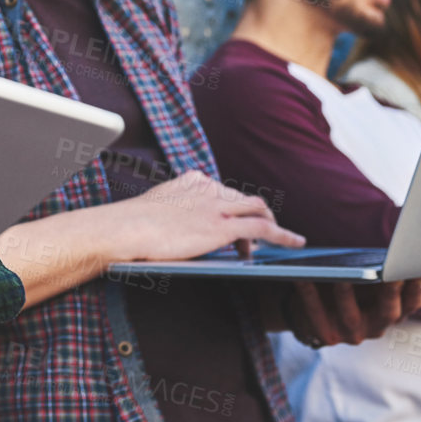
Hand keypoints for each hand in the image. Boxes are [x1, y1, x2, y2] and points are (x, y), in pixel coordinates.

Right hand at [114, 171, 304, 261]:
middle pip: (244, 199)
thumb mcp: (157, 204)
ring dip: (270, 225)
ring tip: (279, 240)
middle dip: (255, 216)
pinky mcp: (222, 226)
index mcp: (192, 180)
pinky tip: (294, 242)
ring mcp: (217, 206)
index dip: (235, 209)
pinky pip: (262, 228)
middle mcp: (208, 188)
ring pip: (258, 209)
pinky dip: (283, 234)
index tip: (234, 223)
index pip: (224, 191)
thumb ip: (176, 207)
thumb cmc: (132, 223)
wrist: (126, 228)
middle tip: (254, 238)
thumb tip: (180, 224)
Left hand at [270, 274, 420, 346]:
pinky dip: (309, 297)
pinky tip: (305, 279)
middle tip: (392, 273)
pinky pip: (316, 315)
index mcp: (394, 313)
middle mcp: (377, 327)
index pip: (412, 302)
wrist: (311, 313)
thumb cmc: (355, 294)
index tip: (420, 267)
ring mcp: (351, 334)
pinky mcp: (325, 336)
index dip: (418, 287)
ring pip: (351, 315)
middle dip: (391, 293)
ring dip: (346, 295)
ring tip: (341, 276)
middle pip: (389, 312)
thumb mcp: (383, 286)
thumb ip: (416, 282)